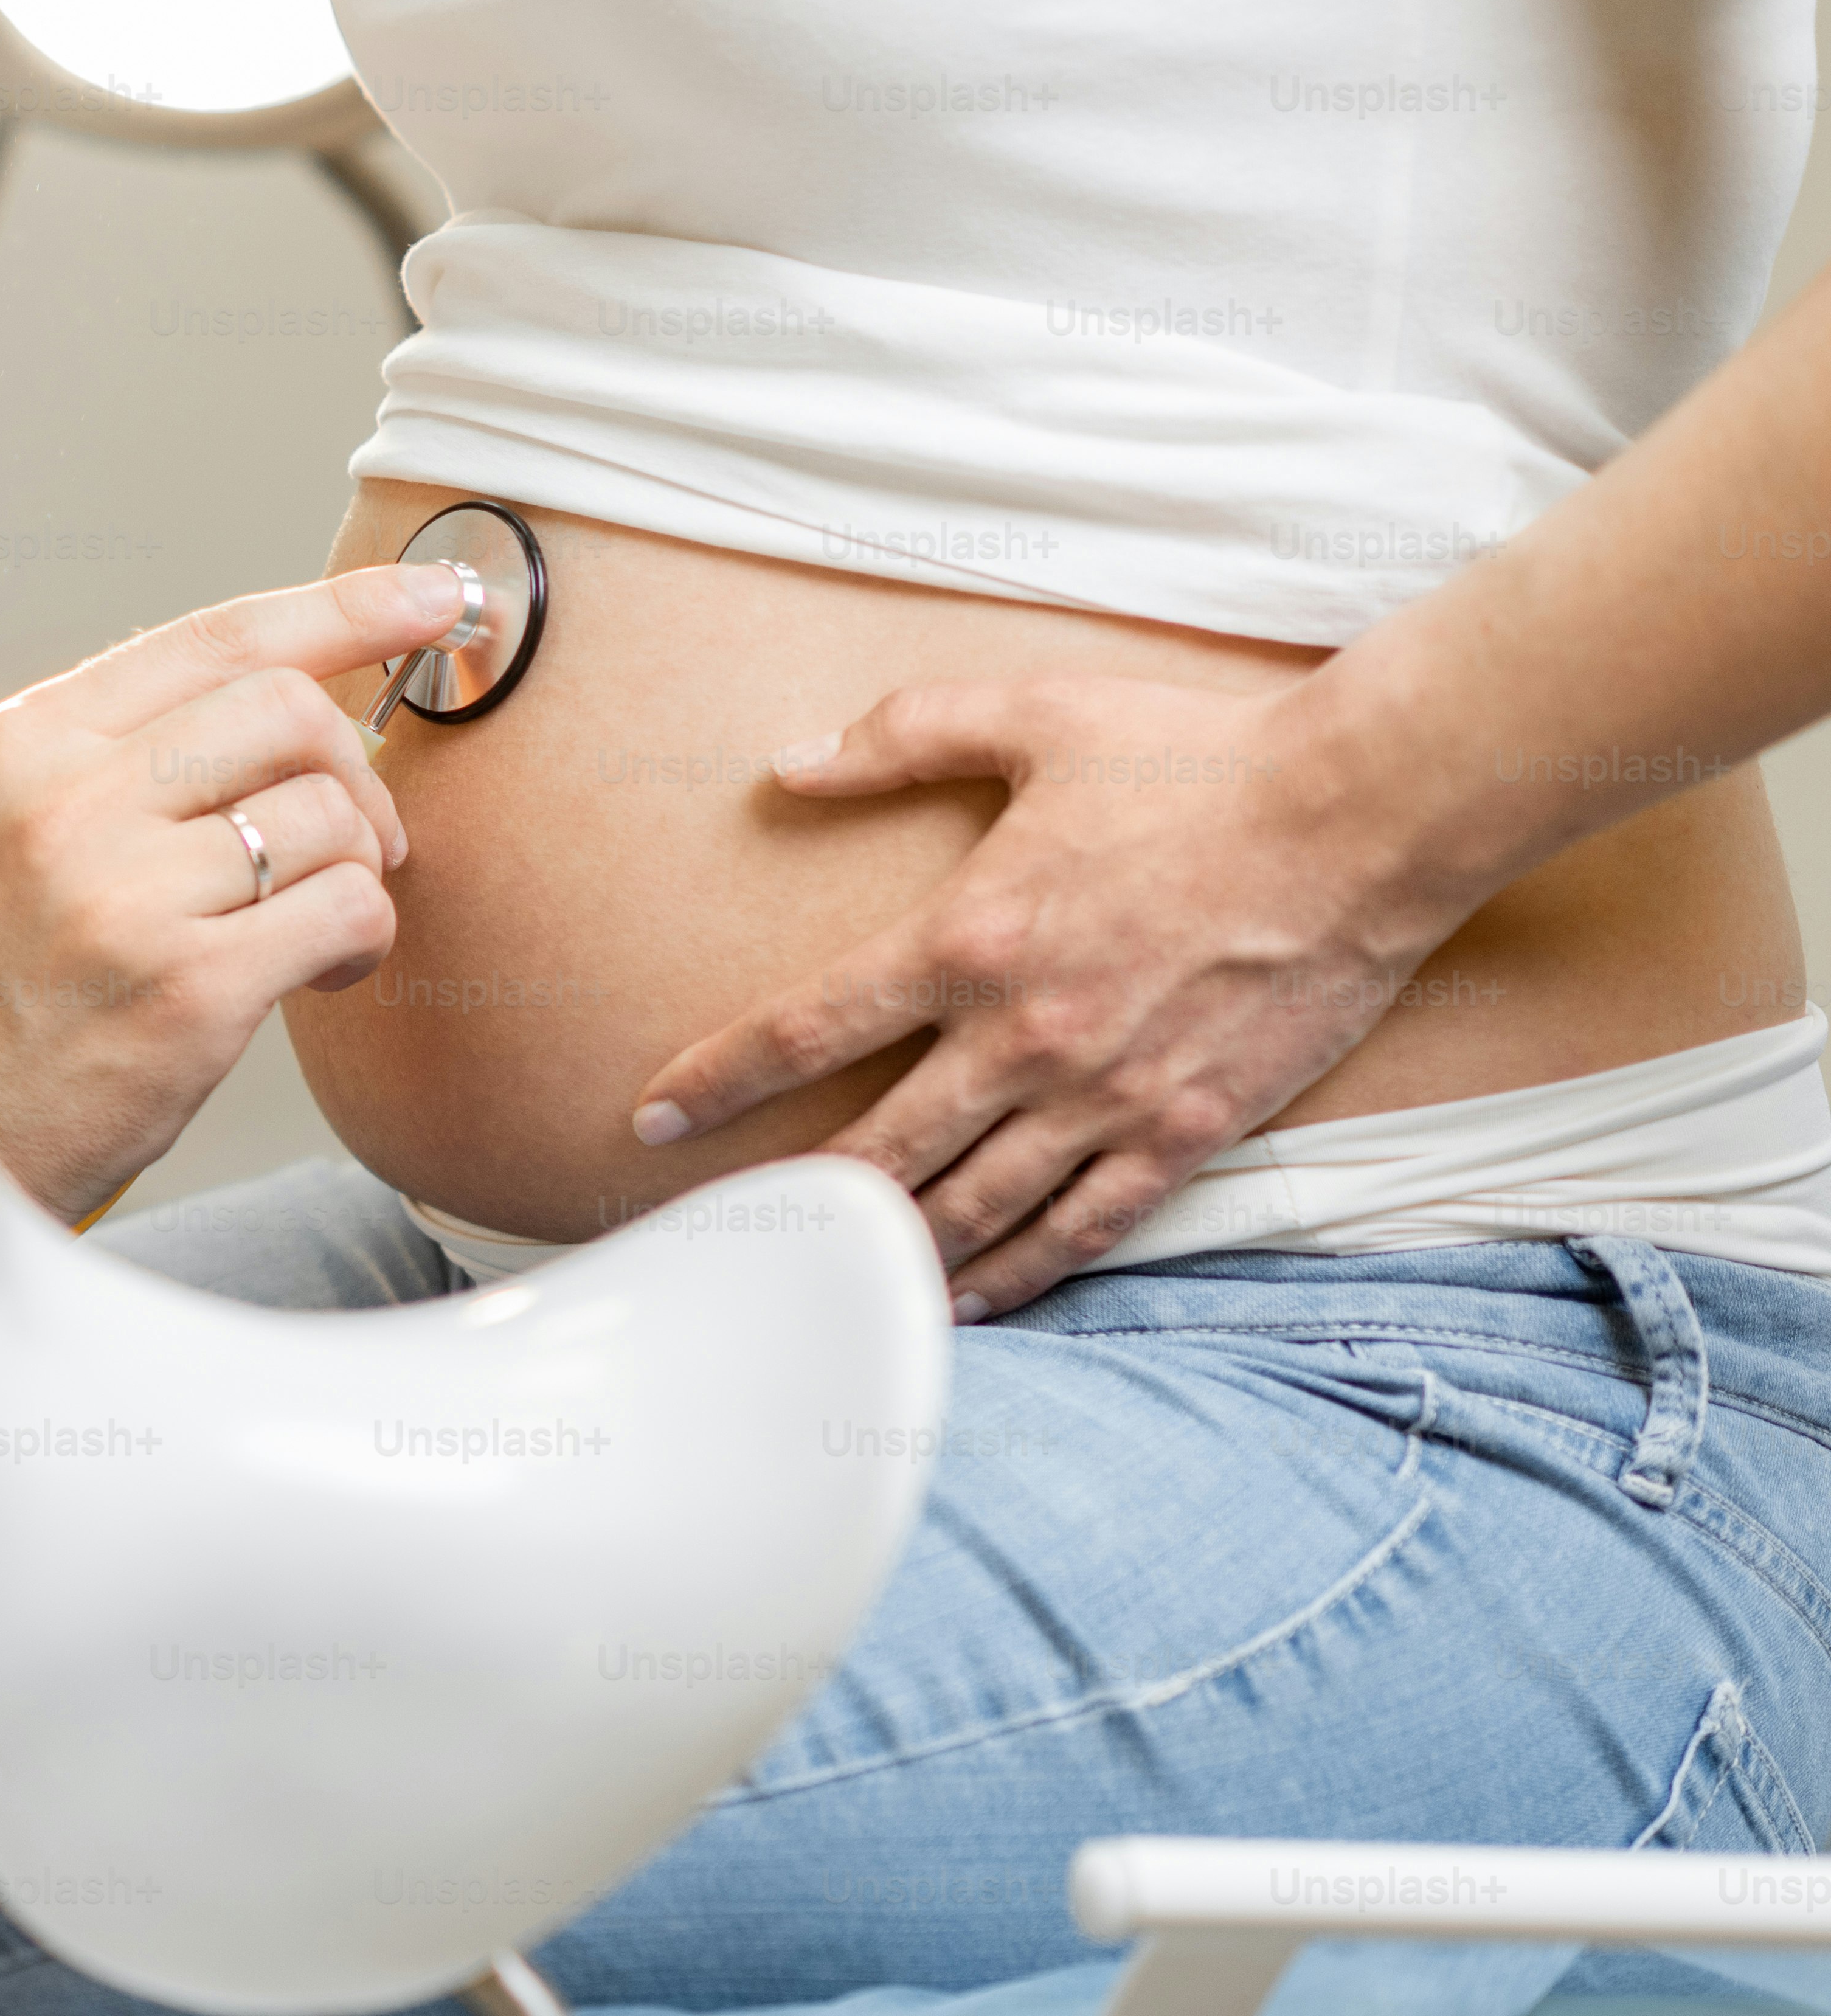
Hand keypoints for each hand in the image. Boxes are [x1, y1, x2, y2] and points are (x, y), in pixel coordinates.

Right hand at [0, 566, 469, 1216]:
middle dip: (356, 768)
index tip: (430, 596)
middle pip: (288, 709)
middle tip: (357, 838)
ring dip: (357, 869)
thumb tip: (262, 695)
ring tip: (311, 929)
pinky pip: (345, 908)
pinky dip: (361, 937)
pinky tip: (319, 973)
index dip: (346, 607)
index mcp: (19, 745)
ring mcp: (125, 893)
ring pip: (329, 812)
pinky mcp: (187, 989)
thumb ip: (95, 759)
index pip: (214, 636)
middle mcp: (66, 801)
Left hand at [626, 670, 1471, 1317]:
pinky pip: (1081, 1231)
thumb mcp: (1029, 714)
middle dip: (788, 1201)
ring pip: (969, 1210)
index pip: (802, 1030)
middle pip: (873, 1151)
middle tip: (726, 1236)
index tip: (653, 1118)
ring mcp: (1106, 1098)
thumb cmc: (1194, 756)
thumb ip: (898, 736)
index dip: (715, 1081)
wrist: (1362, 814)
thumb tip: (789, 762)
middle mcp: (1023, 1039)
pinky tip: (967, 1301)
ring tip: (829, 1288)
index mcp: (967, 939)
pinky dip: (1016, 1276)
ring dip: (890, 1256)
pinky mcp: (1185, 1132)